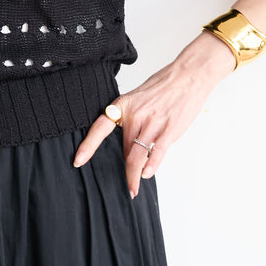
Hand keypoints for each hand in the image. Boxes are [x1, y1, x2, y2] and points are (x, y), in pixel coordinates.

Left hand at [72, 31, 235, 195]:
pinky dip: (151, 166)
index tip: (78, 161)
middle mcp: (135, 115)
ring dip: (134, 175)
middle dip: (123, 167)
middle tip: (123, 183)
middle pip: (123, 148)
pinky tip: (146, 174)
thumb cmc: (164, 86)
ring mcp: (152, 123)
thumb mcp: (138, 98)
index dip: (88, 145)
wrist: (188, 76)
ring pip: (137, 156)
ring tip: (132, 189)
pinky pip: (156, 153)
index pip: (100, 127)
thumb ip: (131, 119)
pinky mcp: (169, 130)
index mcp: (124, 106)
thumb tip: (127, 141)